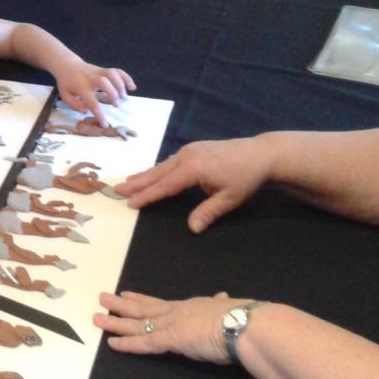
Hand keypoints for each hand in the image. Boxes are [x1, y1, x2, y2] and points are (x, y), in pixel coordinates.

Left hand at [50, 59, 134, 126]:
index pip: (91, 101)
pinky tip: (132, 87)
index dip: (99, 114)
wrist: (67, 65)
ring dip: (121, 85)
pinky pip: (117, 71)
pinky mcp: (104, 69)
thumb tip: (86, 111)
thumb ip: (74, 105)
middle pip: (104, 83)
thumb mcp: (65, 95)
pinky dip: (126, 78)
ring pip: (112, 74)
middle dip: (112, 94)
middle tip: (116, 105)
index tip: (105, 124)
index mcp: (80, 87)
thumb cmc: (67, 83)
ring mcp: (98, 72)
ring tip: (124, 97)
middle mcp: (91, 78)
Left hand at [94, 290, 246, 364]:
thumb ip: (221, 302)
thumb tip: (224, 295)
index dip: (141, 300)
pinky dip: (127, 343)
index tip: (126, 294)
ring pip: (137, 323)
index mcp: (190, 306)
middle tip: (102, 298)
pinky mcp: (171, 339)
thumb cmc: (241, 319)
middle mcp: (176, 312)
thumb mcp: (228, 306)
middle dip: (121, 305)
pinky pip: (144, 342)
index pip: (160, 303)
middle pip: (143, 309)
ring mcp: (171, 324)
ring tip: (96, 317)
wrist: (246, 325)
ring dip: (115, 322)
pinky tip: (112, 343)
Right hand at [114, 136, 276, 232]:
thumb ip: (209, 213)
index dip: (147, 195)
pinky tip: (152, 174)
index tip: (130, 203)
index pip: (165, 185)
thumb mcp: (230, 199)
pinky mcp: (193, 149)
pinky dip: (157, 169)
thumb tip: (191, 229)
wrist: (261, 153)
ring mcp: (189, 150)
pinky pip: (169, 161)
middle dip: (137, 183)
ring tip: (128, 182)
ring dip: (145, 175)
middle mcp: (186, 157)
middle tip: (117, 190)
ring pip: (162, 165)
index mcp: (193, 169)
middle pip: (157, 172)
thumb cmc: (246, 178)